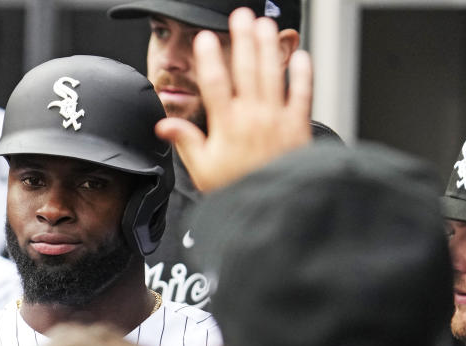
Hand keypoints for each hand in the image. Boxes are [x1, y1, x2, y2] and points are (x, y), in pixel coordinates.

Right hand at [155, 8, 312, 192]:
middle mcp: (252, 117)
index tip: (205, 38)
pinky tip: (300, 56)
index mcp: (226, 125)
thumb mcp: (202, 169)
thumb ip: (185, 141)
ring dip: (268, 47)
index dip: (209, 58)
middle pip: (246, 69)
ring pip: (272, 74)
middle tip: (239, 16)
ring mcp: (277, 119)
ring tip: (264, 25)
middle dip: (242, 39)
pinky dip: (302, 74)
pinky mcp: (297, 126)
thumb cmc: (235, 189)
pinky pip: (302, 94)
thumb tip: (163, 125)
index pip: (215, 83)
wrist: (269, 207)